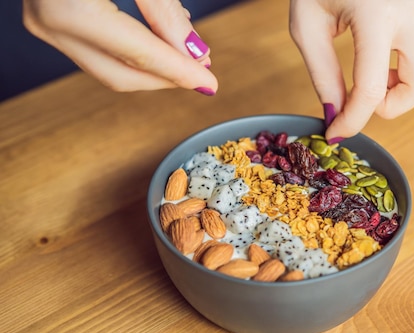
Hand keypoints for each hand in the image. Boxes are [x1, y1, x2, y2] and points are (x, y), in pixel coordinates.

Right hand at [23, 0, 217, 94]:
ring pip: (107, 67)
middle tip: (202, 72)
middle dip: (165, 77)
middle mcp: (48, 21)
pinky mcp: (47, 17)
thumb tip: (193, 52)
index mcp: (67, 8)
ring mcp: (43, 22)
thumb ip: (163, 10)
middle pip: (121, 74)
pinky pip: (96, 50)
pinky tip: (158, 40)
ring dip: (150, 67)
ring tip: (186, 55)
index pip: (138, 54)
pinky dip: (129, 51)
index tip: (210, 83)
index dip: (178, 71)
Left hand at [289, 0, 413, 140]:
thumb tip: (336, 114)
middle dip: (393, 104)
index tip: (338, 132)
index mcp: (376, 13)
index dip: (353, 120)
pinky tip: (403, 58)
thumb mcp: (307, 24)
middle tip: (366, 94)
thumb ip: (322, 73)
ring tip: (385, 74)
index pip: (371, 89)